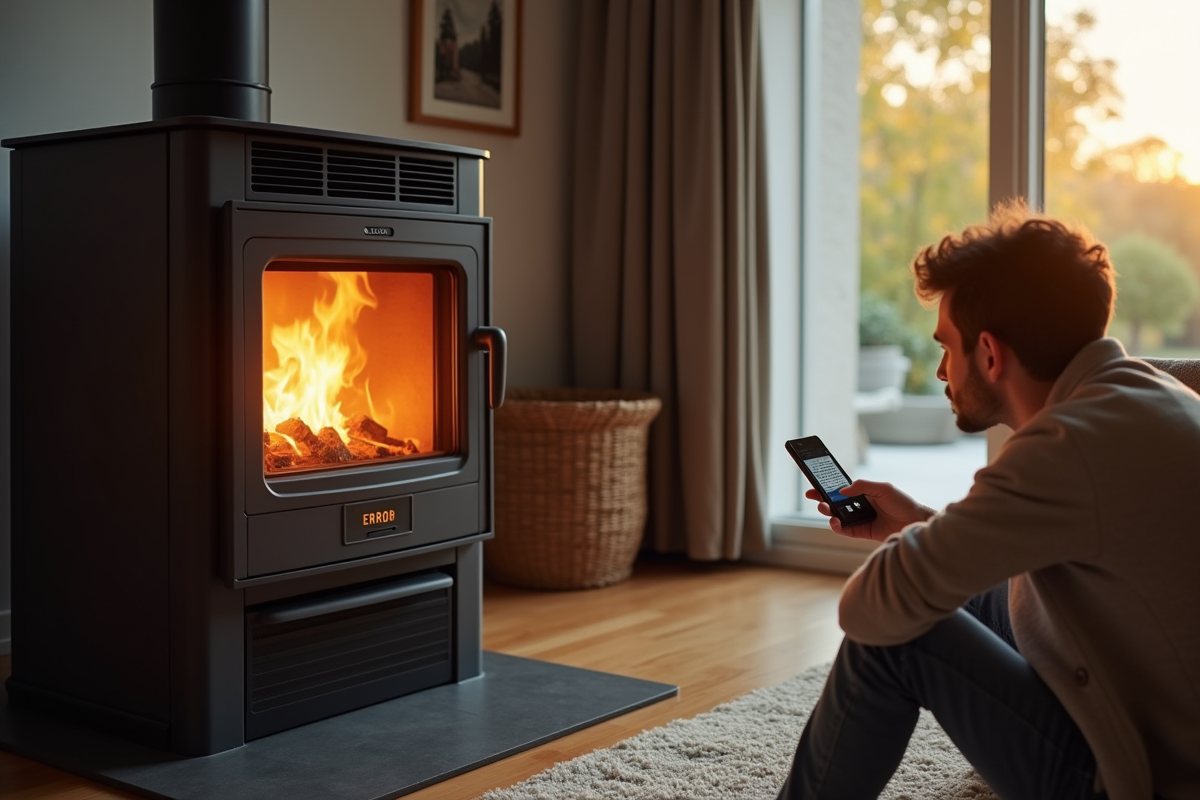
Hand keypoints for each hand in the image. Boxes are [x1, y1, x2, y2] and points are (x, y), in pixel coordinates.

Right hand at [805, 479, 935, 542]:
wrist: (916, 522)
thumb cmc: (903, 503)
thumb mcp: (883, 488)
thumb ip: (862, 486)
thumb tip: (842, 490)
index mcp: (863, 493)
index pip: (840, 490)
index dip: (826, 488)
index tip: (814, 486)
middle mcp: (859, 506)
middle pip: (835, 503)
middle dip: (822, 500)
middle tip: (814, 497)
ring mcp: (860, 519)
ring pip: (838, 517)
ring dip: (828, 513)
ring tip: (825, 509)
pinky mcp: (863, 533)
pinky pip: (845, 530)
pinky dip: (837, 527)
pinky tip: (835, 522)